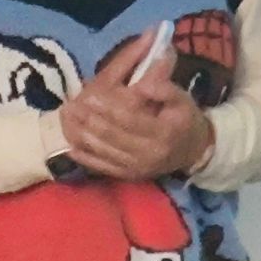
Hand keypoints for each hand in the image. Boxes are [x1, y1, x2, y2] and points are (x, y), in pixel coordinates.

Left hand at [59, 30, 212, 181]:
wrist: (192, 151)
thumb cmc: (184, 119)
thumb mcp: (182, 99)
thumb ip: (164, 88)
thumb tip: (142, 84)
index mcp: (164, 133)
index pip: (131, 120)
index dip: (110, 108)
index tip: (90, 94)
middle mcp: (148, 154)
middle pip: (113, 136)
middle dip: (90, 120)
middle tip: (71, 105)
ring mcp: (136, 167)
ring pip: (103, 151)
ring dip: (82, 135)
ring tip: (67, 119)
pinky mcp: (127, 176)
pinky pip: (101, 166)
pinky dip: (84, 156)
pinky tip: (71, 144)